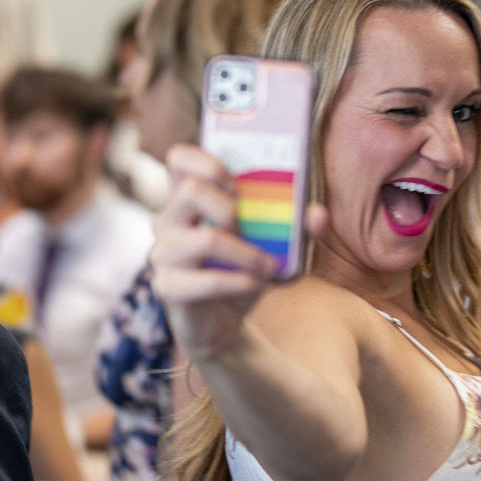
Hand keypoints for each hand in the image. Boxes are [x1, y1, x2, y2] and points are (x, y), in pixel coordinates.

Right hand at [151, 144, 327, 365]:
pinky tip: (256, 285)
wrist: (224, 322)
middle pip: (191, 190)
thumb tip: (318, 215)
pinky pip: (206, 280)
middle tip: (254, 228)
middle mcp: (169, 220)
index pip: (180, 158)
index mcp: (189, 198)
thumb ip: (297, 226)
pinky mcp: (167, 286)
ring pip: (205, 239)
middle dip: (233, 207)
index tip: (238, 184)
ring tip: (268, 266)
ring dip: (247, 254)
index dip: (209, 162)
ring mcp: (163, 253)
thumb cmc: (244, 270)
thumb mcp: (274, 245)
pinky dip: (240, 282)